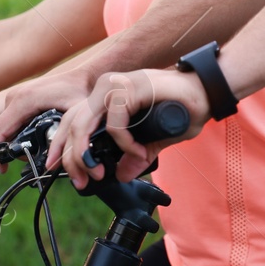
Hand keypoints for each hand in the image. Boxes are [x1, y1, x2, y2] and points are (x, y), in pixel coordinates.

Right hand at [0, 69, 103, 170]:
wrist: (86, 77)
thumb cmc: (82, 94)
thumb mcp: (75, 118)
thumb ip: (64, 139)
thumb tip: (52, 162)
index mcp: (24, 100)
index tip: (3, 169)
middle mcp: (16, 96)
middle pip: (0, 131)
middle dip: (9, 150)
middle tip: (31, 159)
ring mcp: (17, 95)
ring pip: (5, 126)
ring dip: (14, 141)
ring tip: (37, 149)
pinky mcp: (20, 97)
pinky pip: (12, 119)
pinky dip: (18, 132)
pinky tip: (35, 138)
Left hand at [47, 69, 209, 187]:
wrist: (208, 92)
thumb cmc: (184, 109)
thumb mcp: (153, 139)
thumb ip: (135, 154)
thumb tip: (122, 175)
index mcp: (108, 96)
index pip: (72, 119)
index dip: (61, 144)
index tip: (56, 168)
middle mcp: (107, 87)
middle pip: (72, 123)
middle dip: (69, 156)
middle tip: (80, 180)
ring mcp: (118, 85)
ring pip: (84, 122)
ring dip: (86, 153)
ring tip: (98, 172)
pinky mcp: (131, 87)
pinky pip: (116, 123)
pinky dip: (123, 143)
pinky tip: (137, 152)